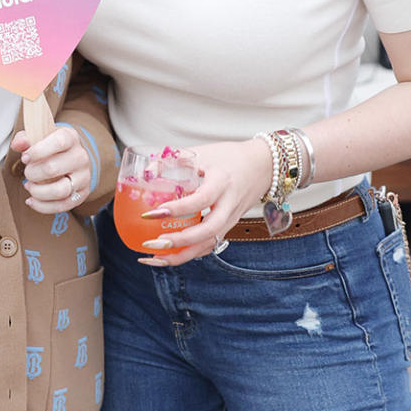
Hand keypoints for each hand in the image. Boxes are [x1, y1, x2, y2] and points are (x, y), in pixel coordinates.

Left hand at [13, 126, 92, 213]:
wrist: (72, 158)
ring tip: (29, 186)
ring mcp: (83, 177)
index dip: (38, 151)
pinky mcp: (81, 194)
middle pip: (53, 169)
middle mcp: (80, 157)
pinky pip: (62, 206)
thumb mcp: (39, 136)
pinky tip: (32, 200)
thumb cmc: (52, 147)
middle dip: (33, 173)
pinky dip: (43, 206)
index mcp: (71, 138)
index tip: (25, 158)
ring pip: (60, 190)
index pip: (59, 142)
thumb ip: (25, 139)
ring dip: (38, 191)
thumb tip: (17, 145)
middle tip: (28, 172)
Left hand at [139, 138, 271, 265]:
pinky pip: (209, 245)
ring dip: (182, 255)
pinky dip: (190, 254)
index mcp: (222, 182)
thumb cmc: (230, 157)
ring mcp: (231, 218)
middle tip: (152, 244)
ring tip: (154, 258)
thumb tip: (146, 172)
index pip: (201, 199)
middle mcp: (229, 204)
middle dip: (179, 242)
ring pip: (208, 244)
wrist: (263, 166)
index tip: (152, 213)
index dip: (177, 208)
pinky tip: (169, 257)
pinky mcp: (229, 226)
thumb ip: (175, 161)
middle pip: (208, 231)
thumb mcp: (203, 152)